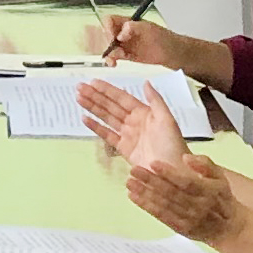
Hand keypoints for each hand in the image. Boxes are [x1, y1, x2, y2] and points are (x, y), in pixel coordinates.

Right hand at [75, 77, 189, 173]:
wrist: (172, 171)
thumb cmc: (173, 145)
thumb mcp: (167, 119)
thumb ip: (156, 100)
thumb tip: (146, 82)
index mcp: (144, 113)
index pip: (122, 98)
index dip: (107, 90)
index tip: (94, 82)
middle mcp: (134, 122)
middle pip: (110, 106)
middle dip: (95, 96)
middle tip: (80, 87)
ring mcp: (128, 135)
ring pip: (106, 118)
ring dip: (92, 108)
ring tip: (78, 98)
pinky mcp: (123, 148)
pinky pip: (106, 134)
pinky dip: (95, 127)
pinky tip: (85, 119)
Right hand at [99, 15, 183, 70]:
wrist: (173, 53)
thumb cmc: (164, 37)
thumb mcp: (148, 28)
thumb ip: (133, 28)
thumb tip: (120, 34)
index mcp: (128, 22)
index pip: (110, 21)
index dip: (107, 28)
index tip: (112, 38)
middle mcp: (124, 32)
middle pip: (105, 34)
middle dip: (104, 42)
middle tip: (110, 49)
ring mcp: (125, 44)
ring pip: (108, 47)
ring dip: (108, 53)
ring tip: (113, 60)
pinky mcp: (127, 55)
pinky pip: (114, 57)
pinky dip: (111, 60)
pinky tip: (113, 63)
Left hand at [126, 154, 242, 244]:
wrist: (228, 227)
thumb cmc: (221, 198)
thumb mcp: (220, 177)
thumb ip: (205, 164)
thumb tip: (186, 158)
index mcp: (208, 191)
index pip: (186, 182)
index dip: (169, 173)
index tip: (153, 163)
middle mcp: (197, 206)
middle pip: (171, 193)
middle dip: (151, 181)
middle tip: (135, 170)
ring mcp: (188, 219)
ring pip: (164, 205)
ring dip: (145, 194)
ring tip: (130, 182)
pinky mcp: (180, 228)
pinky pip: (161, 216)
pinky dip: (146, 207)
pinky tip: (134, 197)